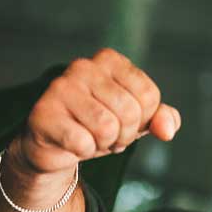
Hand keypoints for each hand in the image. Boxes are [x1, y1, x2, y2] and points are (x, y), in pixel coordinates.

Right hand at [13, 48, 179, 175]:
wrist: (55, 146)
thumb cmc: (98, 125)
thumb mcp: (137, 120)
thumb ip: (161, 118)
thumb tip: (167, 130)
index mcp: (110, 60)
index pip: (149, 95)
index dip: (143, 119)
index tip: (124, 121)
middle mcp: (84, 67)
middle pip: (130, 112)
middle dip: (124, 135)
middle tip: (106, 134)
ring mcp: (61, 87)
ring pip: (107, 128)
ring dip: (104, 143)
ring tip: (90, 137)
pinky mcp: (44, 113)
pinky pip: (83, 142)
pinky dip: (84, 151)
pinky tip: (72, 143)